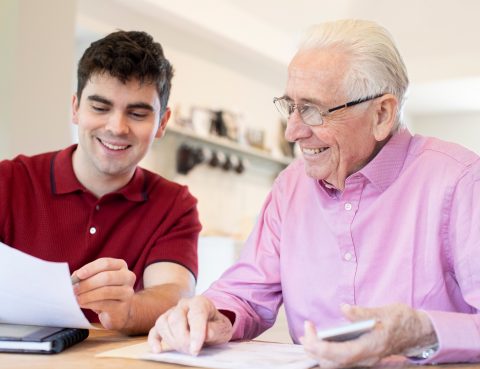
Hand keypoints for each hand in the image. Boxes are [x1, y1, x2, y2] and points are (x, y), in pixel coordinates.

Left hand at [72, 258, 135, 329]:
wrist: (118, 311)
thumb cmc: (104, 291)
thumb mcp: (96, 279)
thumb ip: (86, 276)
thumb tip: (73, 279)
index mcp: (121, 266)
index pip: (106, 263)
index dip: (91, 268)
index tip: (78, 275)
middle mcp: (128, 277)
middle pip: (106, 277)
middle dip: (87, 283)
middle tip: (74, 289)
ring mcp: (127, 292)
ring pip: (105, 291)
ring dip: (87, 295)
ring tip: (76, 298)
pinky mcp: (123, 307)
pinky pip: (104, 304)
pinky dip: (90, 304)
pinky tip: (82, 304)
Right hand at [148, 295, 232, 354]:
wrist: (211, 322)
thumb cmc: (216, 325)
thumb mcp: (223, 327)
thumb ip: (215, 329)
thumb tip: (206, 334)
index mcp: (200, 302)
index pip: (196, 314)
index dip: (196, 333)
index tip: (195, 349)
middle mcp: (184, 304)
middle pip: (176, 319)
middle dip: (182, 338)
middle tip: (191, 351)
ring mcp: (172, 312)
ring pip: (163, 323)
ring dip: (171, 340)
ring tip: (184, 349)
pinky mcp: (164, 322)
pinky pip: (154, 330)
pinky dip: (154, 340)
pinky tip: (157, 350)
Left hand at [300, 303, 437, 368]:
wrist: (419, 331)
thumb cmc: (402, 319)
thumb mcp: (384, 311)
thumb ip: (362, 312)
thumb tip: (344, 309)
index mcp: (372, 346)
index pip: (341, 354)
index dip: (321, 347)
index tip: (309, 332)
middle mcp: (367, 357)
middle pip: (335, 362)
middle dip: (315, 350)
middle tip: (304, 332)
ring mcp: (366, 359)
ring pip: (337, 363)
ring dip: (319, 352)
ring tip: (307, 336)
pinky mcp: (364, 356)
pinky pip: (342, 360)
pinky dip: (328, 352)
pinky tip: (320, 341)